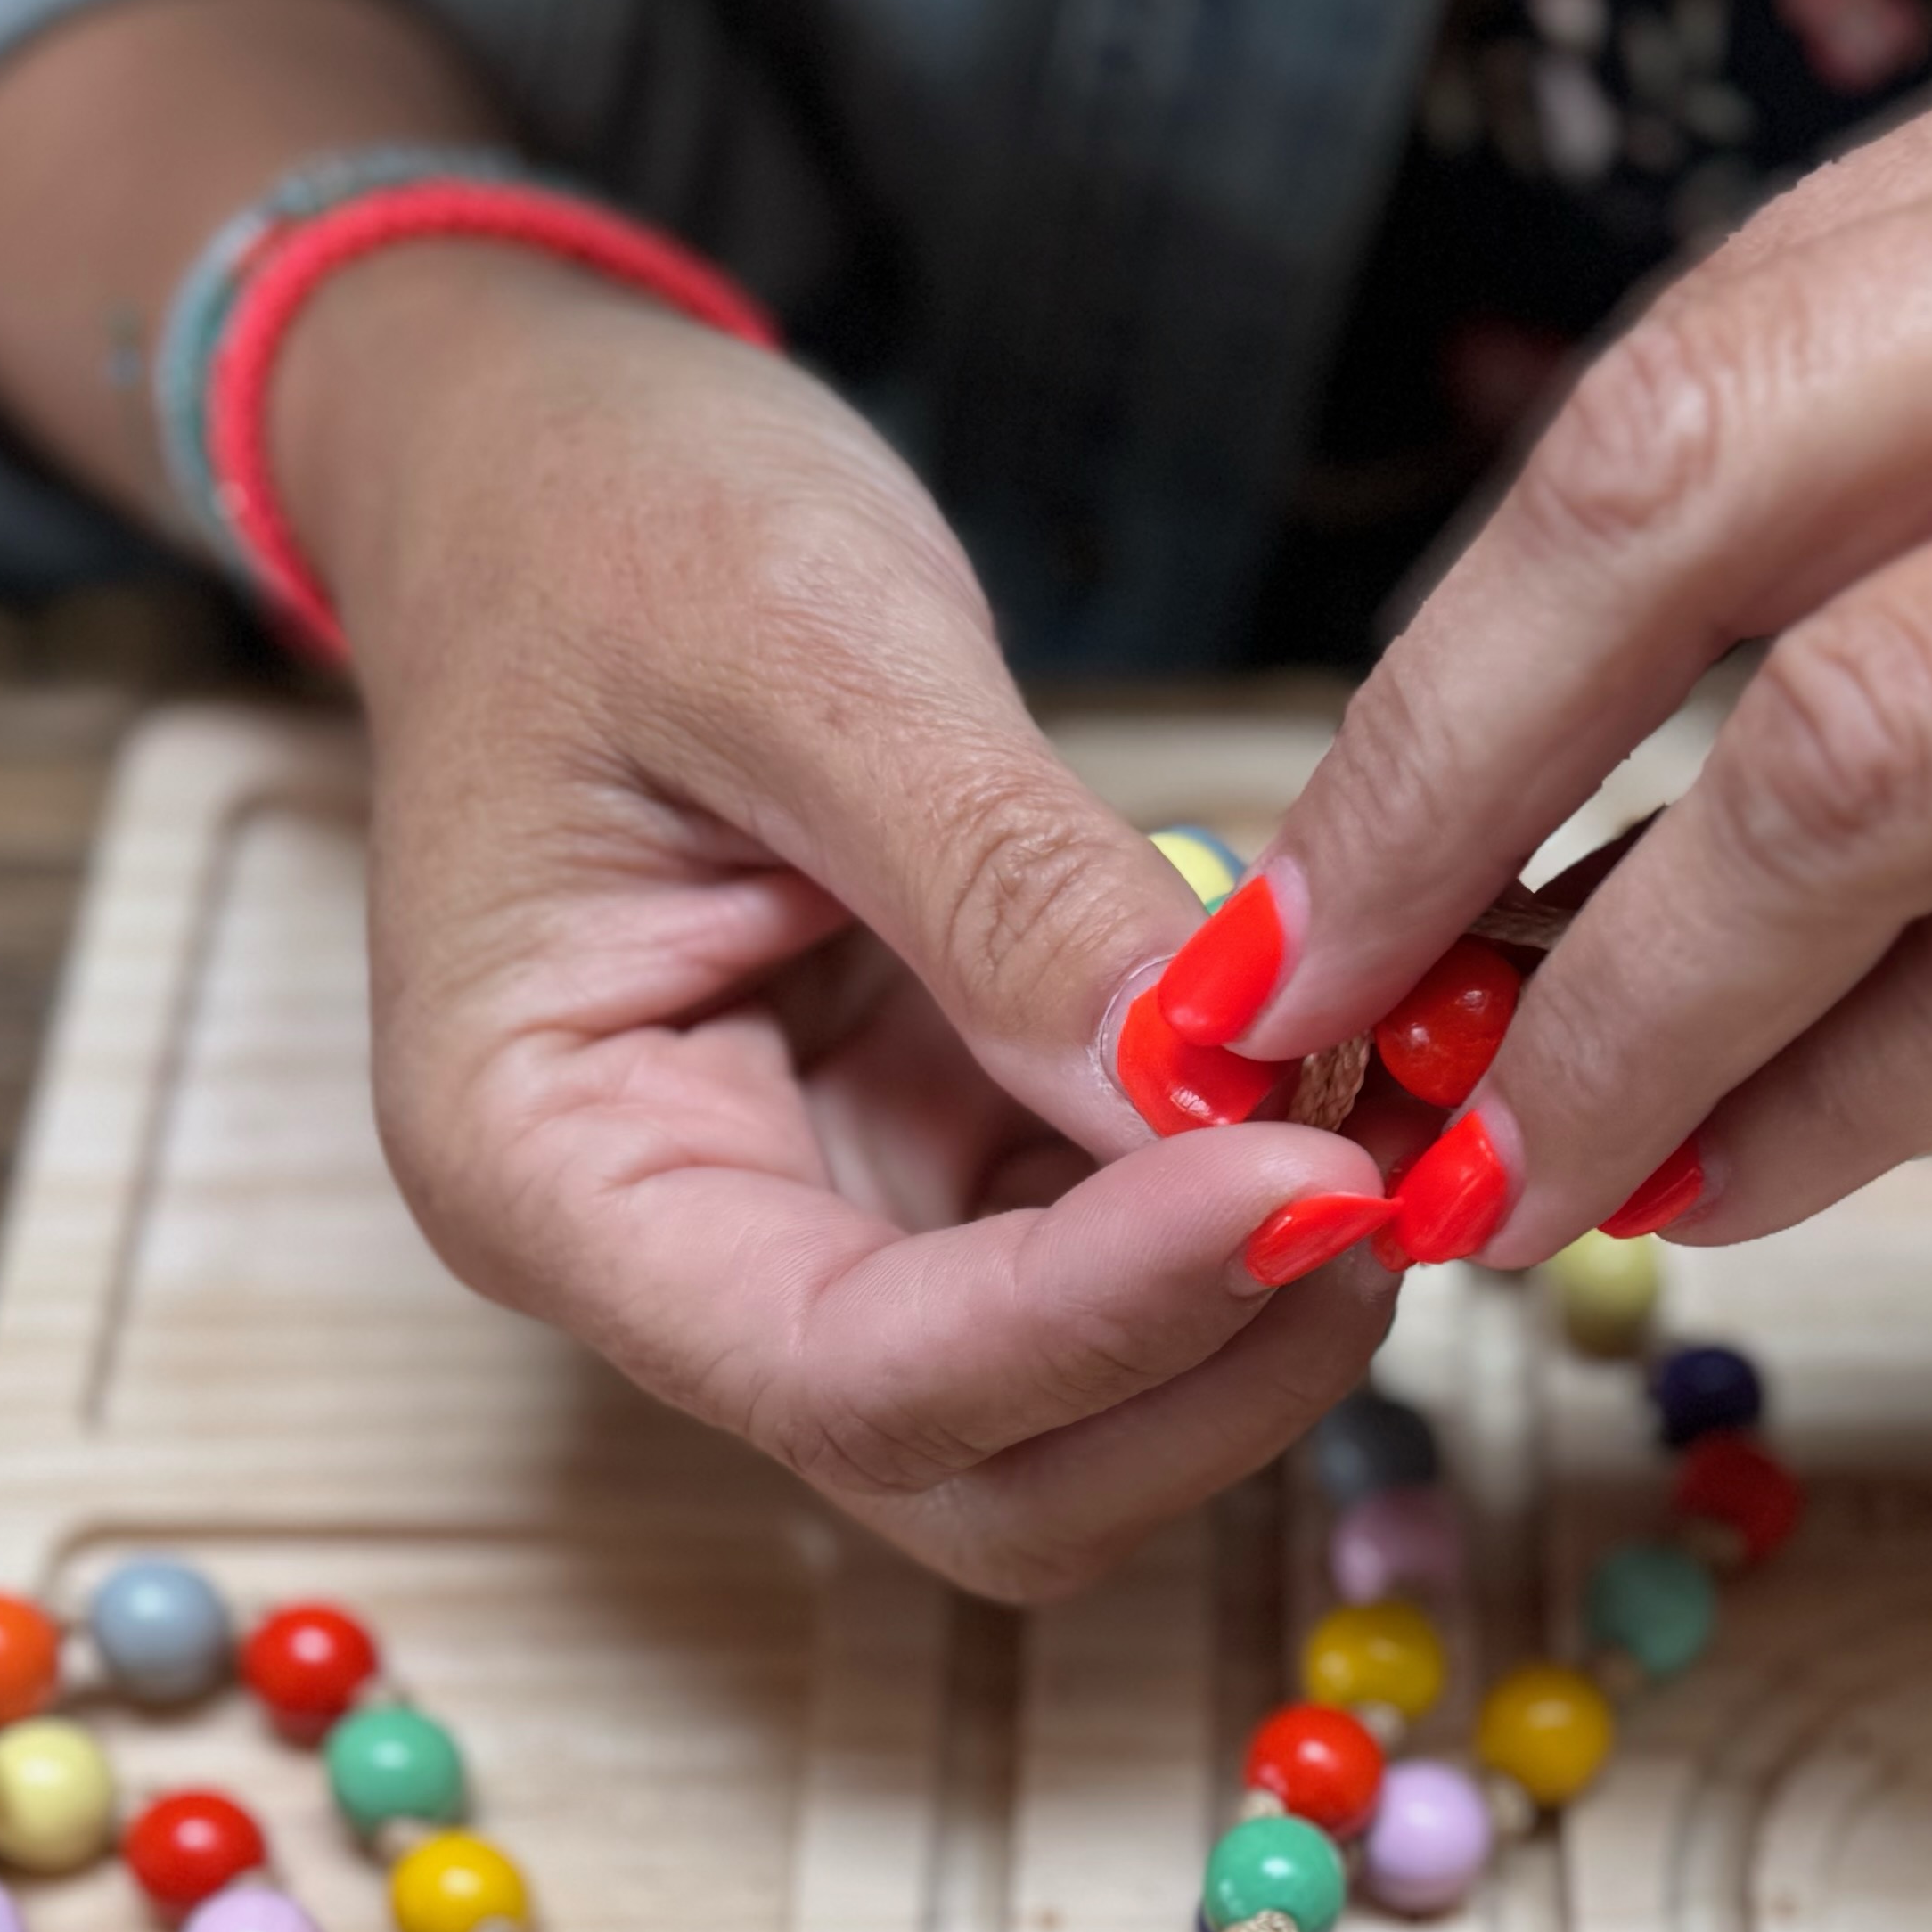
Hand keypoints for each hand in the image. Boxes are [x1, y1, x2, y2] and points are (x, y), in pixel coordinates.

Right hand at [280, 248, 1392, 1591]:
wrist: (539, 456)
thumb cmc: (604, 521)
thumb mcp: (805, 650)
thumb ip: (1002, 887)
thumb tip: (1207, 1093)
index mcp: (550, 1171)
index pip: (850, 1377)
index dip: (1102, 1320)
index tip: (1310, 1184)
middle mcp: (679, 1260)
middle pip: (982, 1474)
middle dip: (1204, 1370)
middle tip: (1387, 1177)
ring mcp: (819, 1233)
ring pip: (1079, 1421)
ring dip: (1253, 1313)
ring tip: (1392, 1107)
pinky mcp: (938, 1172)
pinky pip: (1121, 1276)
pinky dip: (1248, 1214)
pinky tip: (1346, 1078)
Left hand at [1171, 0, 1931, 1260]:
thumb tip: (1559, 828)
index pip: (1704, 365)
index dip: (1462, 654)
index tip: (1322, 884)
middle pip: (1705, 484)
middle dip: (1454, 788)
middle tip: (1318, 1026)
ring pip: (1874, 745)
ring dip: (1646, 1004)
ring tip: (1521, 1171)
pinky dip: (1875, 1085)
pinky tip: (1759, 1178)